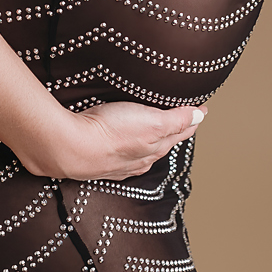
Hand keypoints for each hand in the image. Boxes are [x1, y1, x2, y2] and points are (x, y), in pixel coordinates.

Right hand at [21, 100, 206, 180]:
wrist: (70, 147)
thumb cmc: (110, 133)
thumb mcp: (152, 122)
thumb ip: (176, 120)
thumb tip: (200, 116)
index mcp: (155, 149)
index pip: (180, 132)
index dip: (191, 120)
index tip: (200, 110)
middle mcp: (139, 159)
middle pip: (163, 143)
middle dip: (175, 132)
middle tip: (185, 118)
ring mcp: (119, 162)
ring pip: (144, 150)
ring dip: (154, 140)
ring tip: (159, 130)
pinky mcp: (100, 159)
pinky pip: (123, 154)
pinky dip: (131, 147)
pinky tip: (126, 145)